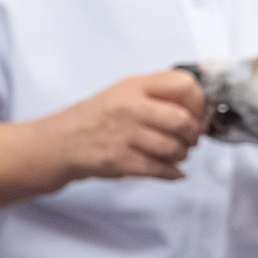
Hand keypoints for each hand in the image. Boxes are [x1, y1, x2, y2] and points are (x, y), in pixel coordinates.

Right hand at [43, 69, 206, 183]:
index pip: (184, 86)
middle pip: (183, 120)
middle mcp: (129, 107)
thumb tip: (198, 106)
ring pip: (173, 148)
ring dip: (182, 155)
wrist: (59, 142)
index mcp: (134, 86)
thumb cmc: (94, 118)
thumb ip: (157, 92)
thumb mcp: (123, 92)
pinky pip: (158, 168)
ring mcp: (123, 134)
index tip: (197, 113)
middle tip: (190, 139)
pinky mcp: (118, 159)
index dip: (198, 103)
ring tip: (176, 154)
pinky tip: (171, 170)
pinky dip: (171, 172)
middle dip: (193, 135)